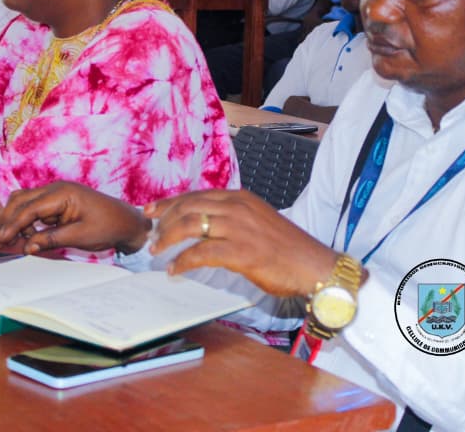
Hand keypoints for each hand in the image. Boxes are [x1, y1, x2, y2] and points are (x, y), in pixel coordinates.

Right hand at [0, 181, 149, 253]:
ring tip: (6, 242)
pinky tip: (22, 238)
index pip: (30, 208)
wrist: (127, 222)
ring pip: (25, 204)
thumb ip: (52, 239)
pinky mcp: (58, 204)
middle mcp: (56, 190)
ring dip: (14, 221)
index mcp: (63, 193)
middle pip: (21, 200)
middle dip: (7, 220)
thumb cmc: (108, 226)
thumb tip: (26, 247)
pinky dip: (25, 222)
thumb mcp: (80, 236)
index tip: (0, 241)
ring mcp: (56, 195)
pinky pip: (35, 210)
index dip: (12, 225)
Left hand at [145, 189, 338, 297]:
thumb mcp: (257, 221)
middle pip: (188, 206)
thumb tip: (204, 225)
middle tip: (151, 235)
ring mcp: (239, 228)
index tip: (152, 211)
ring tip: (157, 251)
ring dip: (168, 239)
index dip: (170, 202)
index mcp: (241, 198)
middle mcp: (237, 207)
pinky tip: (175, 270)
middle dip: (163, 220)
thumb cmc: (286, 249)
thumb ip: (232, 218)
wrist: (313, 266)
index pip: (197, 195)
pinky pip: (201, 253)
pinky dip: (183, 261)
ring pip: (190, 225)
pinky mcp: (241, 251)